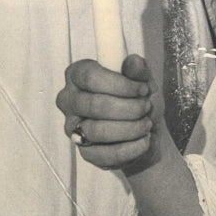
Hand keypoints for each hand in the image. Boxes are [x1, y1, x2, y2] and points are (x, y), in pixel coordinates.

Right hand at [56, 55, 164, 173]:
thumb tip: (133, 62)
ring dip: (130, 128)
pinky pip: (104, 154)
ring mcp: (72, 128)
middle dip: (129, 107)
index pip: (90, 77)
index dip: (121, 84)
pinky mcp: (83, 152)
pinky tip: (144, 140)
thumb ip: (139, 70)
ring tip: (147, 124)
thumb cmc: (140, 98)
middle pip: (95, 104)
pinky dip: (130, 148)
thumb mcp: (144, 79)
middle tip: (147, 107)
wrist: (146, 131)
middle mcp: (69, 100)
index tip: (143, 89)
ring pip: (97, 130)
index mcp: (78, 74)